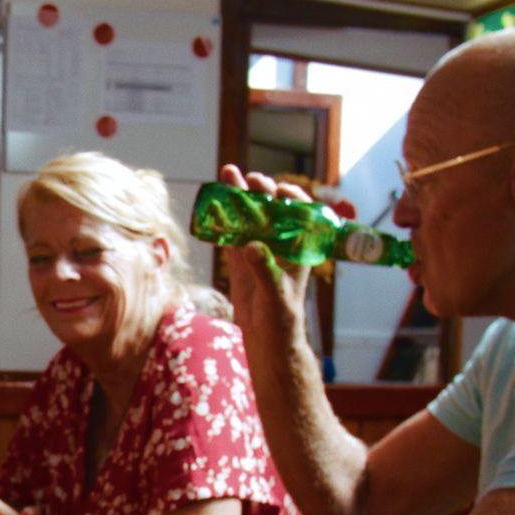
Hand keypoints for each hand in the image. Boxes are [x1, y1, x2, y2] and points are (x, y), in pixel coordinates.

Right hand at [216, 164, 314, 336]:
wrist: (267, 339)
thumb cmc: (282, 320)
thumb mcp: (277, 295)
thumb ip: (265, 270)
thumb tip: (252, 246)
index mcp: (298, 249)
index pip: (300, 215)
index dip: (292, 199)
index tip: (280, 191)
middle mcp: (280, 244)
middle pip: (271, 210)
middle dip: (262, 191)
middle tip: (251, 180)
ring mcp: (259, 250)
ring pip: (249, 217)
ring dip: (239, 197)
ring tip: (228, 174)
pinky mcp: (241, 260)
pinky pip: (232, 233)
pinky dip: (223, 218)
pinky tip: (213, 203)